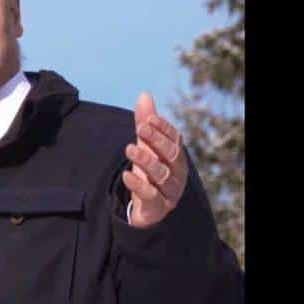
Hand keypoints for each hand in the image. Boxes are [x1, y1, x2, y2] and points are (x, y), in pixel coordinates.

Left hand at [121, 92, 186, 227]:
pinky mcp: (156, 208)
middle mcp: (177, 174)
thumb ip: (144, 123)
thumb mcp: (145, 146)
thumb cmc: (149, 172)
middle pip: (172, 156)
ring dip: (147, 161)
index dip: (164, 129)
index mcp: (177, 157)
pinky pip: (151, 196)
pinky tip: (126, 176)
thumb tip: (144, 94)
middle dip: (157, 141)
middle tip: (141, 128)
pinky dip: (139, 186)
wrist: (146, 208)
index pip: (175, 140)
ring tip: (130, 148)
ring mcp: (169, 192)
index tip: (149, 118)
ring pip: (162, 176)